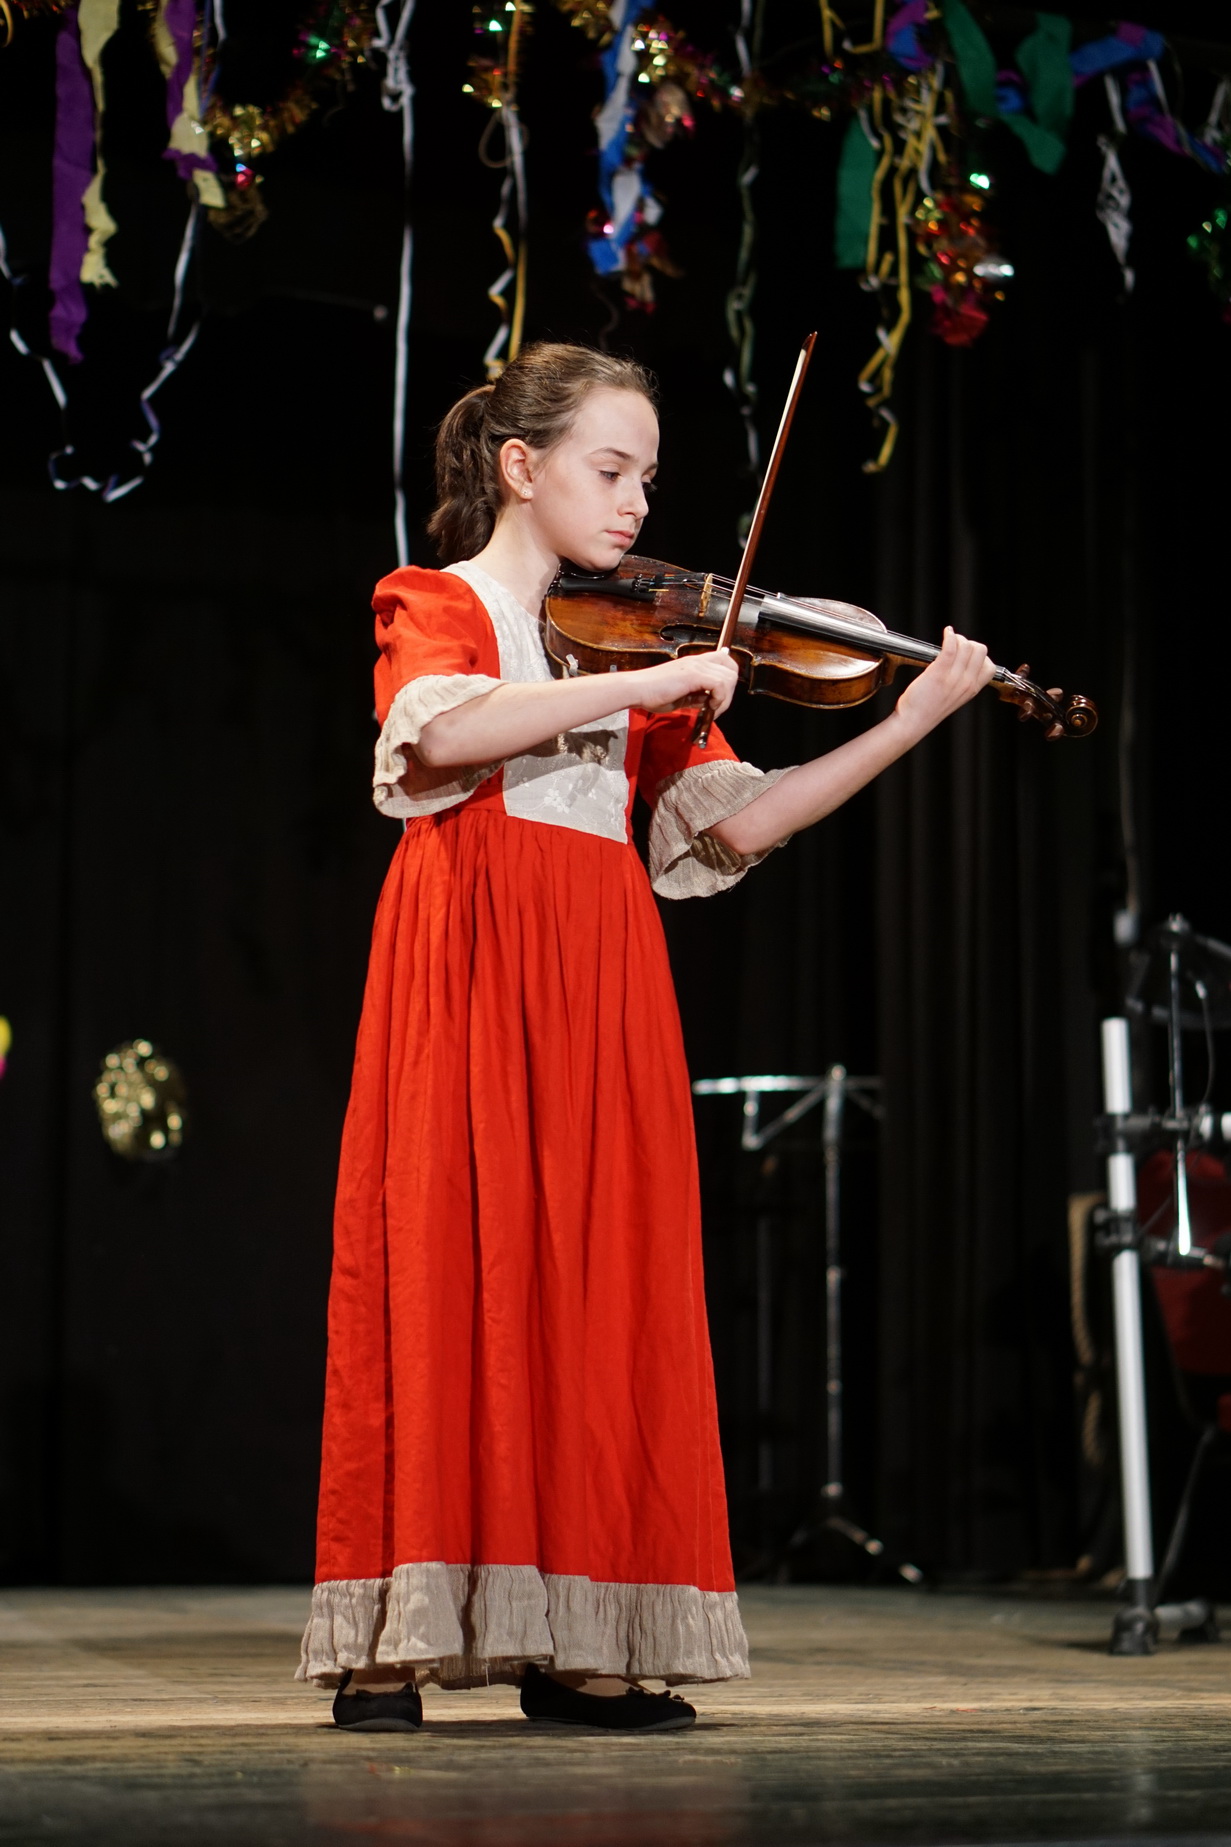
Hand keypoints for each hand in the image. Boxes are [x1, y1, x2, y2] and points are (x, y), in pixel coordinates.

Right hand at [629, 649, 739, 716]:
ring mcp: (696, 665)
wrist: (637, 689)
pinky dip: (719, 698)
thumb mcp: (681, 697)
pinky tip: (708, 707)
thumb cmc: (653, 694)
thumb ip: (697, 697)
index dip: (729, 678)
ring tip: (711, 709)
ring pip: (728, 677)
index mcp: (694, 663)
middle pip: (731, 669)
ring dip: (725, 698)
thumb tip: (710, 702)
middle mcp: (697, 661)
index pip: (725, 660)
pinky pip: (719, 684)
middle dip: (730, 692)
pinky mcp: (693, 674)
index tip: (720, 696)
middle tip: (716, 707)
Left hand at [894, 626, 993, 741]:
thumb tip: (963, 662)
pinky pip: (951, 647)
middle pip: (980, 650)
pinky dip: (949, 636)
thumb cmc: (928, 709)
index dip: (980, 656)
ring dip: (958, 638)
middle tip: (956, 646)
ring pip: (966, 646)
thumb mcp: (954, 697)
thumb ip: (962, 682)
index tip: (967, 655)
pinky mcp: (939, 672)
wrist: (913, 721)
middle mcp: (966, 683)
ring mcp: (954, 678)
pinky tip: (947, 633)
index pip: (990, 666)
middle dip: (969, 643)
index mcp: (972, 690)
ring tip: (949, 640)